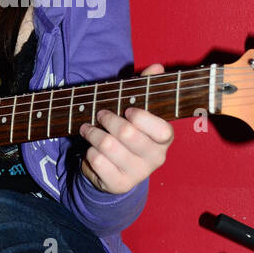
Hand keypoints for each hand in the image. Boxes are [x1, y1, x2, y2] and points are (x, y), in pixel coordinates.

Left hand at [78, 64, 173, 194]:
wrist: (117, 170)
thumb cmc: (129, 133)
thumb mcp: (137, 110)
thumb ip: (146, 87)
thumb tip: (157, 67)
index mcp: (164, 139)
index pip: (161, 130)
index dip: (141, 117)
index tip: (128, 110)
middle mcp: (156, 159)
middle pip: (127, 133)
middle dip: (108, 119)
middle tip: (100, 114)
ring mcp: (137, 174)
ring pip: (108, 146)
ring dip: (93, 133)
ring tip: (89, 129)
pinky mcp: (118, 184)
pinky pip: (97, 160)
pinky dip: (89, 151)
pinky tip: (92, 149)